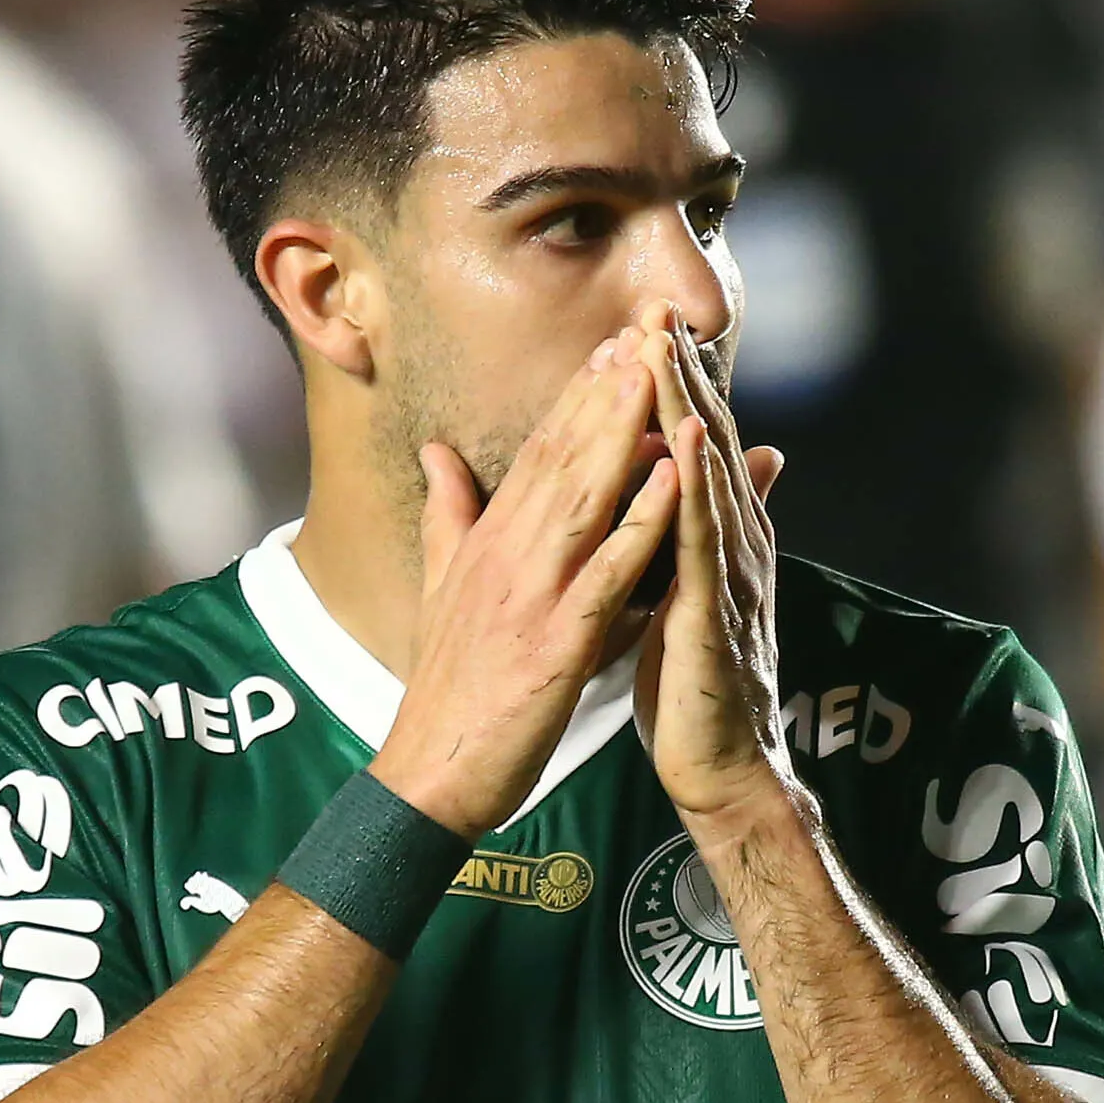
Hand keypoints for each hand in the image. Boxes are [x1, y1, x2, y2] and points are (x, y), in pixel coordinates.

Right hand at [371, 327, 679, 839]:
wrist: (431, 772)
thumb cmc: (446, 688)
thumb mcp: (443, 588)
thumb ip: (447, 515)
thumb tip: (437, 453)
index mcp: (488, 541)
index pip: (537, 451)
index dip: (575, 396)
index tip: (612, 345)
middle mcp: (507, 552)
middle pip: (561, 455)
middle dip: (604, 391)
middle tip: (644, 330)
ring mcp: (532, 592)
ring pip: (583, 495)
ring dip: (622, 432)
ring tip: (656, 374)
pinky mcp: (558, 637)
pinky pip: (607, 570)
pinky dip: (640, 522)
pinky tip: (672, 482)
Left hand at [634, 311, 794, 828]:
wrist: (722, 765)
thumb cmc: (698, 684)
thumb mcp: (690, 592)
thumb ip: (698, 533)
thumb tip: (724, 478)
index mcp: (714, 538)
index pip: (691, 446)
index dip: (670, 384)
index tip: (644, 324)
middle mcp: (732, 543)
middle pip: (705, 442)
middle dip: (681, 374)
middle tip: (659, 306)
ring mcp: (730, 573)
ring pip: (708, 476)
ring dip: (689, 408)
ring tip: (668, 349)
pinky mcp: (718, 610)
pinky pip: (705, 538)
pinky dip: (698, 485)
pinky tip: (686, 441)